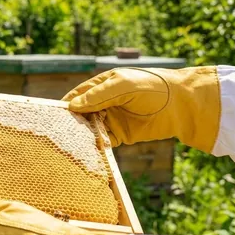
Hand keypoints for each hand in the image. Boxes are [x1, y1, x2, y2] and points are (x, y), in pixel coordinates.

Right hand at [62, 66, 220, 152]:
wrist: (181, 105)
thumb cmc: (151, 87)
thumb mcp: (123, 86)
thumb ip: (98, 95)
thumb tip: (73, 106)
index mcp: (102, 85)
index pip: (78, 95)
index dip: (66, 104)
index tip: (53, 115)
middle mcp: (104, 102)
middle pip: (81, 114)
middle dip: (72, 122)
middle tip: (60, 132)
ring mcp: (112, 119)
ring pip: (90, 128)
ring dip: (83, 135)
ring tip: (73, 142)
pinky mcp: (120, 135)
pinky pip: (103, 141)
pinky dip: (96, 145)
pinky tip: (90, 148)